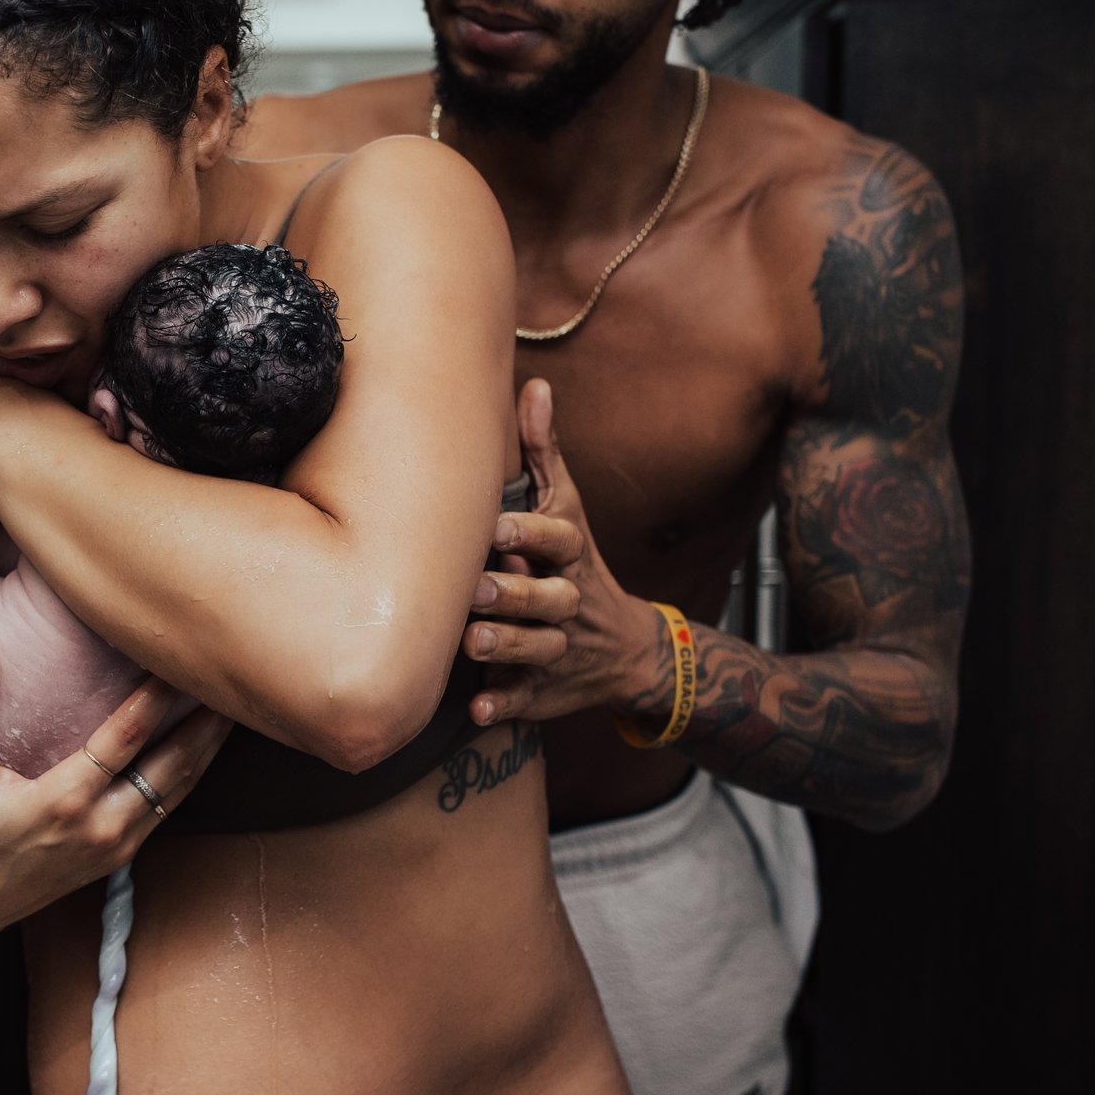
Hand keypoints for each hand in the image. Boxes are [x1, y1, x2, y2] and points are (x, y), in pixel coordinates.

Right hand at [0, 633, 231, 930]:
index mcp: (65, 801)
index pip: (127, 737)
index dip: (158, 696)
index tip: (176, 659)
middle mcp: (101, 826)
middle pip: (173, 764)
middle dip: (204, 720)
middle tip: (228, 676)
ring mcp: (118, 845)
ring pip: (180, 788)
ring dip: (207, 746)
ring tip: (231, 704)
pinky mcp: (122, 856)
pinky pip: (168, 806)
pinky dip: (191, 772)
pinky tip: (204, 744)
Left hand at [466, 379, 671, 727]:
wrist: (624, 648)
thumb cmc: (573, 561)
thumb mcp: (567, 509)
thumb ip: (545, 453)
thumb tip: (535, 384)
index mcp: (569, 554)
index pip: (557, 540)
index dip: (529, 535)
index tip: (496, 529)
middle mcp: (567, 601)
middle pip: (549, 598)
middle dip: (516, 595)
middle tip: (477, 591)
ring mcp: (559, 648)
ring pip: (538, 650)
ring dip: (507, 647)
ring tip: (471, 644)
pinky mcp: (544, 691)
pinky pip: (526, 702)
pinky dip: (504, 706)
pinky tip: (477, 709)